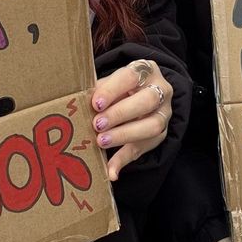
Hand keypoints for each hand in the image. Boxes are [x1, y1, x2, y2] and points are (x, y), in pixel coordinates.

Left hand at [92, 58, 172, 180]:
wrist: (142, 93)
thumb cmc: (120, 86)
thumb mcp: (110, 82)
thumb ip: (98, 90)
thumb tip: (78, 102)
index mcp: (145, 70)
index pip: (131, 76)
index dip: (113, 90)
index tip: (96, 104)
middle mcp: (161, 90)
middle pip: (147, 100)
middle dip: (120, 114)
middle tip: (97, 124)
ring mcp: (164, 114)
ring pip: (152, 125)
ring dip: (124, 135)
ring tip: (101, 142)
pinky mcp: (160, 135)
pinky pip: (144, 149)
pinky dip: (125, 160)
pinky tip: (111, 172)